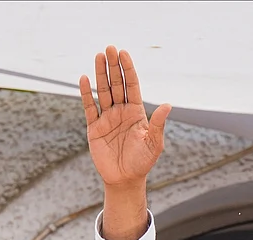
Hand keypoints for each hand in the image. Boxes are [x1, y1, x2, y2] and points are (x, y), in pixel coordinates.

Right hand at [80, 47, 170, 187]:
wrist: (125, 179)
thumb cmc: (143, 162)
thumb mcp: (154, 143)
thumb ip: (158, 124)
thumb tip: (169, 105)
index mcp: (136, 112)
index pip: (131, 86)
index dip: (128, 70)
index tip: (124, 53)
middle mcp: (121, 111)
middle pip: (116, 84)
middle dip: (113, 66)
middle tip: (109, 48)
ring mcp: (106, 118)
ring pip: (102, 91)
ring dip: (100, 74)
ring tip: (98, 56)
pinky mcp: (94, 127)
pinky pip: (89, 107)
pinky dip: (85, 94)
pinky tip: (84, 79)